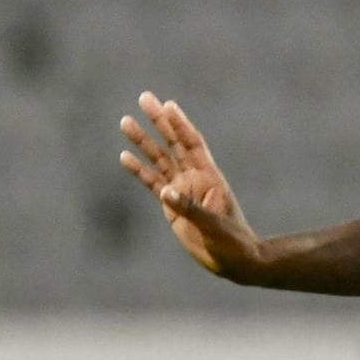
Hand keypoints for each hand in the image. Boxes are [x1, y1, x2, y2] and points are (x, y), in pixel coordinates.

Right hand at [120, 93, 259, 278]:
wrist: (235, 261)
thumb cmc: (233, 242)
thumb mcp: (214, 226)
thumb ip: (190, 209)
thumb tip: (165, 192)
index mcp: (210, 178)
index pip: (192, 144)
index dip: (181, 125)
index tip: (168, 105)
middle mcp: (195, 179)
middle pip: (174, 144)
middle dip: (159, 121)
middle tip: (144, 97)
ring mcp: (183, 190)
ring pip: (160, 160)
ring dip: (143, 142)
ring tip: (125, 122)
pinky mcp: (172, 205)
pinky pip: (152, 183)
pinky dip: (139, 170)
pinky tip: (124, 157)